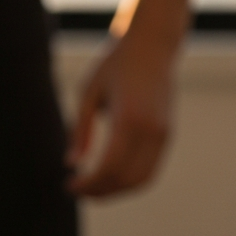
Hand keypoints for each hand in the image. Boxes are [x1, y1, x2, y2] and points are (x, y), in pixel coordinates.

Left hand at [66, 27, 176, 197]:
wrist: (153, 43)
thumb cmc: (114, 63)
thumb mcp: (87, 92)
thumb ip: (79, 129)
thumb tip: (71, 164)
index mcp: (129, 117)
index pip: (109, 167)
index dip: (88, 184)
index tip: (68, 186)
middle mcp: (152, 129)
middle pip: (126, 179)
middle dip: (99, 192)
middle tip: (76, 191)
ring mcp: (164, 133)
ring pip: (142, 180)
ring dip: (116, 191)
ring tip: (91, 190)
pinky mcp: (168, 133)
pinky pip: (151, 168)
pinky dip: (130, 181)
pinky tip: (108, 178)